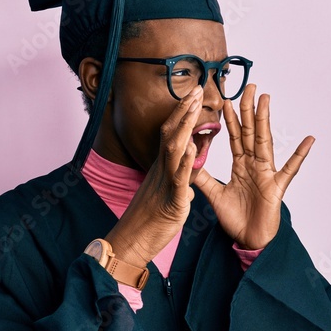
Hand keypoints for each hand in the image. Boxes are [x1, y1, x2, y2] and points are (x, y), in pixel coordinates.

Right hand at [104, 86, 205, 266]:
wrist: (133, 242)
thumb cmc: (149, 222)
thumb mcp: (168, 197)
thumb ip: (179, 184)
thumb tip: (189, 181)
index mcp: (162, 169)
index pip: (172, 135)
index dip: (182, 114)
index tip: (193, 95)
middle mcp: (161, 171)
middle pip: (172, 134)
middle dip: (185, 110)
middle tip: (197, 88)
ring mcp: (165, 184)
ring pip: (173, 150)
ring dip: (184, 126)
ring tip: (194, 106)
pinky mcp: (171, 201)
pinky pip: (178, 179)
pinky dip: (184, 162)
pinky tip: (191, 147)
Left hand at [192, 84, 313, 249]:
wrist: (247, 241)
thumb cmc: (235, 218)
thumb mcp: (214, 195)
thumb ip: (203, 177)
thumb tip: (187, 161)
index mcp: (241, 165)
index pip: (235, 137)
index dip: (230, 118)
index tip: (225, 99)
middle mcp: (254, 165)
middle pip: (251, 132)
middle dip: (248, 109)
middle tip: (248, 86)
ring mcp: (267, 174)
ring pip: (265, 142)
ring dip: (265, 120)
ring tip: (266, 99)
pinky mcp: (276, 188)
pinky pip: (289, 170)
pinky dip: (299, 155)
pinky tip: (308, 140)